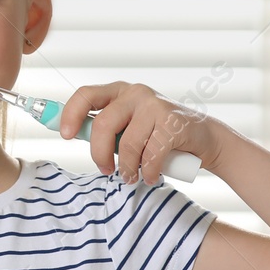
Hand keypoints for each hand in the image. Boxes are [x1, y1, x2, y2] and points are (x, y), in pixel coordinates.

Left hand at [58, 82, 225, 184]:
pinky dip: (149, 172)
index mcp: (119, 92)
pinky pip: (150, 155)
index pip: (86, 95)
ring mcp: (155, 105)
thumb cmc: (158, 134)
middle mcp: (135, 93)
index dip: (71, 114)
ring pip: (127, 145)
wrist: (204, 137)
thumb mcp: (129, 126)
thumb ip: (105, 128)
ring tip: (132, 177)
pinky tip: (152, 176)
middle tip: (106, 170)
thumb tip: (72, 133)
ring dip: (127, 169)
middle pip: (103, 125)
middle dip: (99, 154)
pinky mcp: (172, 122)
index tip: (65, 135)